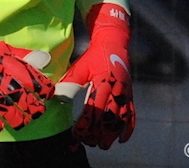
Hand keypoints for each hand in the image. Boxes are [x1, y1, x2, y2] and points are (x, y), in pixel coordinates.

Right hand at [0, 9, 54, 133]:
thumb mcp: (8, 49)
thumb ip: (27, 57)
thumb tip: (47, 59)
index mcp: (9, 63)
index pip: (32, 79)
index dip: (44, 88)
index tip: (48, 93)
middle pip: (22, 97)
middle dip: (34, 107)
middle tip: (39, 110)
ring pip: (6, 109)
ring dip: (17, 118)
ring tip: (23, 121)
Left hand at [55, 4, 134, 148]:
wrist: (113, 43)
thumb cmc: (94, 55)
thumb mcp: (81, 66)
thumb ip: (71, 81)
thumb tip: (56, 94)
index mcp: (103, 81)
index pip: (94, 108)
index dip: (86, 124)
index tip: (77, 134)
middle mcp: (116, 89)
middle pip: (109, 117)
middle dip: (99, 133)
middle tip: (89, 143)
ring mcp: (125, 93)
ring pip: (121, 119)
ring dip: (112, 134)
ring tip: (103, 145)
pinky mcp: (130, 95)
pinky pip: (132, 115)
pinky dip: (129, 129)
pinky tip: (122, 139)